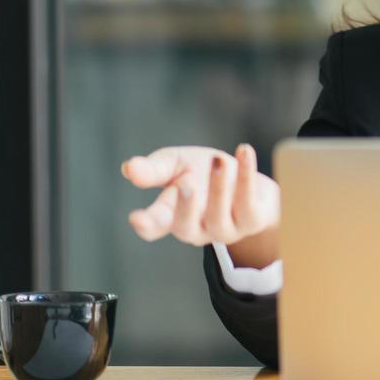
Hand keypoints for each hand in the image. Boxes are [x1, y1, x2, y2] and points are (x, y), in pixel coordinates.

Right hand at [121, 144, 280, 248]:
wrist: (245, 177)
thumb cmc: (203, 172)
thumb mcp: (177, 164)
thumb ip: (155, 169)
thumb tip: (128, 168)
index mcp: (171, 215)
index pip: (155, 225)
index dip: (146, 224)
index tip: (137, 218)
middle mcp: (196, 227)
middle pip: (185, 226)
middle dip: (186, 207)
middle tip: (186, 184)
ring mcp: (223, 228)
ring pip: (218, 216)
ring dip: (218, 188)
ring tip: (219, 160)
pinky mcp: (251, 221)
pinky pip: (248, 202)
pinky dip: (246, 175)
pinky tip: (244, 150)